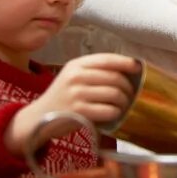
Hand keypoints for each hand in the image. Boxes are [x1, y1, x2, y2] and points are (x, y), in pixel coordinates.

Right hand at [6, 53, 138, 155]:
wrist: (38, 118)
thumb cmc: (63, 96)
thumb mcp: (74, 77)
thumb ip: (96, 71)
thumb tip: (130, 69)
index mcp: (77, 64)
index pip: (108, 59)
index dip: (126, 63)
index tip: (138, 68)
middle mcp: (76, 76)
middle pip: (115, 78)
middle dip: (128, 87)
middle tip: (131, 95)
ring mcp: (76, 94)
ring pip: (114, 94)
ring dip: (124, 102)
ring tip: (123, 106)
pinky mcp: (78, 111)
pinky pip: (108, 110)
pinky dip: (116, 113)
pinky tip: (114, 115)